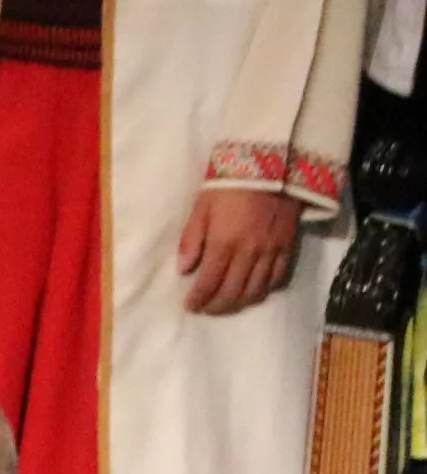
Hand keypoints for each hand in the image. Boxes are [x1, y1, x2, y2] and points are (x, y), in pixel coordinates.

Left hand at [180, 184, 303, 316]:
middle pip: (232, 291)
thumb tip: (183, 270)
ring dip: (239, 301)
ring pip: (256, 289)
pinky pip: (277, 276)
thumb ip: (192, 239)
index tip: (190, 306)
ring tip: (227, 303)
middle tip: (206, 308)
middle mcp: (249, 252)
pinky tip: (253, 290)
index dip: (199, 299)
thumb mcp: (202, 207)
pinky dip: (264, 289)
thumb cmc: (230, 184)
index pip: (209, 282)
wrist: (273, 164)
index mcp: (224, 242)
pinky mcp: (288, 245)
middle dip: (217, 305)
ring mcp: (271, 250)